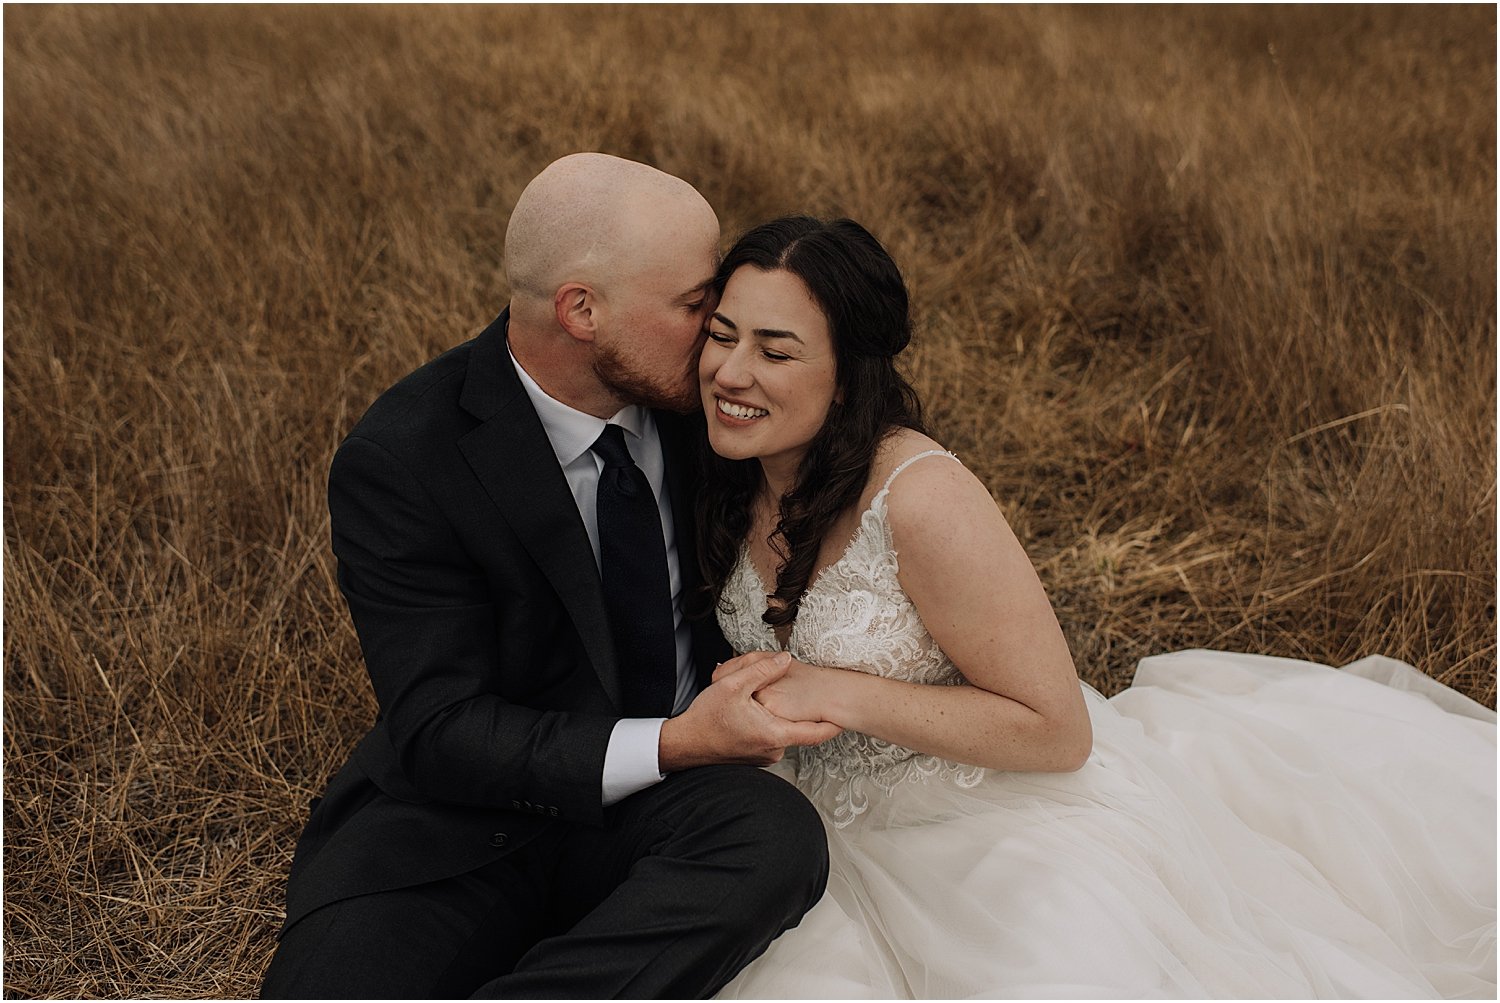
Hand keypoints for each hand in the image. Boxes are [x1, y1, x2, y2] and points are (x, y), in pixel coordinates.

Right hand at [659, 651, 841, 770]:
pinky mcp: (756, 757)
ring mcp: (765, 756)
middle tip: (803, 693)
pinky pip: (771, 738)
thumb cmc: (706, 718)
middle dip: (800, 711)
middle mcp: (773, 750)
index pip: (815, 733)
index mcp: (773, 734)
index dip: (834, 723)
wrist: (684, 744)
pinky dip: (770, 724)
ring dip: (781, 717)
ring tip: (770, 702)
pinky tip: (756, 713)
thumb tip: (786, 659)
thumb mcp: (732, 685)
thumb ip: (762, 669)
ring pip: (784, 732)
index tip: (848, 714)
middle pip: (799, 729)